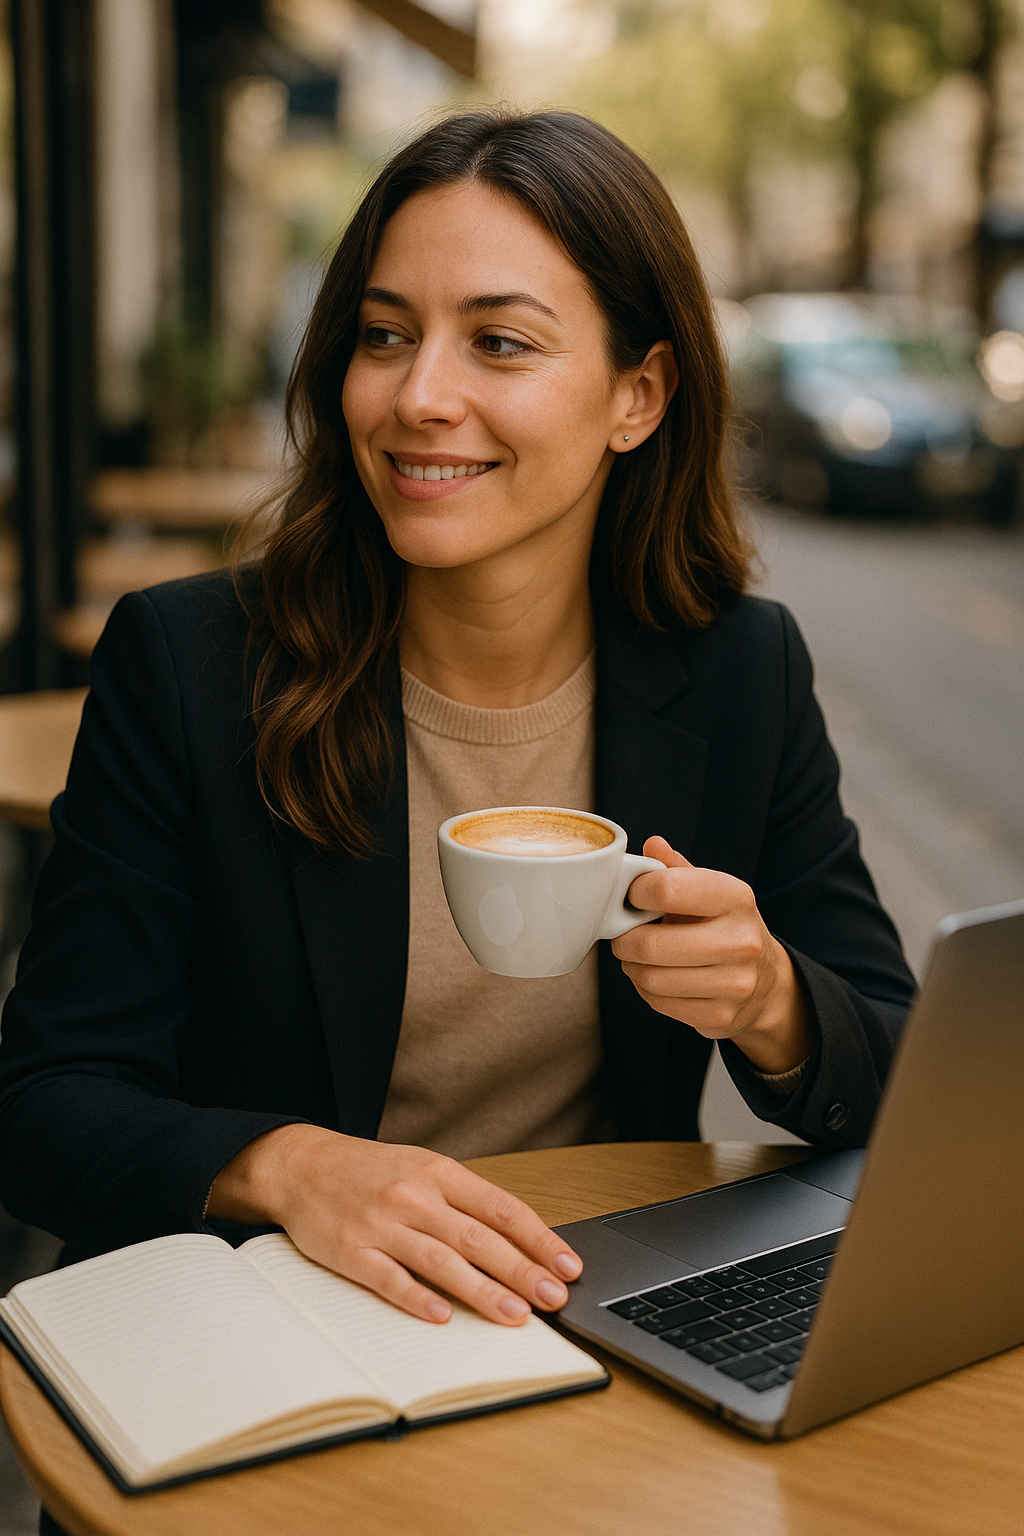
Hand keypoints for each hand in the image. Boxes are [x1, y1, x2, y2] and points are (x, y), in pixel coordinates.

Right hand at [207, 1124, 582, 1326]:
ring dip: (481, 1290)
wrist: (301, 1165)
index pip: (501, 1208)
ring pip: (441, 1261)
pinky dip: (417, 1298)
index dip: (539, 1238)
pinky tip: (442, 1317)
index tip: (567, 1264)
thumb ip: (464, 1201)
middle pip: (478, 1238)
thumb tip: (519, 1240)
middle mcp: (415, 1196)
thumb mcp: (422, 1168)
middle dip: (522, 1270)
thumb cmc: (371, 1172)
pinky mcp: (351, 1251)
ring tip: (514, 1315)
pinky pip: (389, 1279)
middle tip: (554, 1298)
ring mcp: (382, 1224)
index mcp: (439, 1172)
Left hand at [612, 837, 816, 1074]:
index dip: (635, 893)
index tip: (632, 896)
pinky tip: (657, 977)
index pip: (667, 889)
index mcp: (736, 897)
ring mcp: (734, 983)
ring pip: (650, 977)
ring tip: (639, 957)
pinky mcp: (721, 1015)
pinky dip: (646, 990)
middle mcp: (741, 940)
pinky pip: (658, 1002)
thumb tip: (653, 845)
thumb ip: (676, 869)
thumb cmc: (724, 926)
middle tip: (624, 934)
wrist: (766, 980)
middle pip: (650, 944)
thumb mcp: (709, 890)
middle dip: (625, 939)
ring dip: (632, 967)